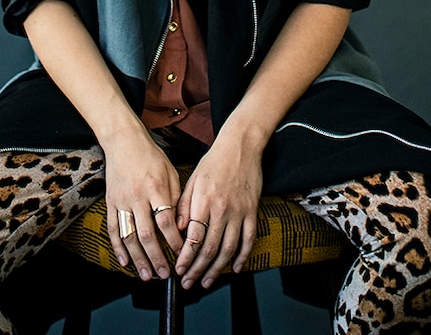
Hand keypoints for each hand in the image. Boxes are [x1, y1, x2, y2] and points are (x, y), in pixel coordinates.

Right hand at [104, 127, 184, 280]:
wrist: (123, 141)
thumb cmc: (151, 156)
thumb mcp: (170, 172)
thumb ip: (176, 198)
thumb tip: (182, 225)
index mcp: (155, 188)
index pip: (165, 221)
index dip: (174, 240)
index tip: (182, 253)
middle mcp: (137, 196)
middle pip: (146, 234)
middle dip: (157, 257)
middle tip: (165, 274)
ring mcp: (121, 201)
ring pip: (129, 236)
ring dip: (138, 259)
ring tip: (146, 275)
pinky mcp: (110, 202)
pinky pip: (112, 229)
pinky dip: (118, 248)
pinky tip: (124, 261)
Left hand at [173, 128, 262, 289]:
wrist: (241, 146)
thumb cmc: (214, 161)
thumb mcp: (192, 179)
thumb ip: (184, 205)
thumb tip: (178, 229)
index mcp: (204, 200)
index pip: (193, 237)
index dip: (186, 257)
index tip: (179, 269)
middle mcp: (221, 208)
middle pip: (209, 247)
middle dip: (197, 269)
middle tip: (188, 283)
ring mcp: (239, 211)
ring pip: (228, 248)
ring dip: (217, 269)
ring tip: (207, 281)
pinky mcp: (252, 211)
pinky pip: (248, 239)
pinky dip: (243, 256)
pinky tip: (236, 267)